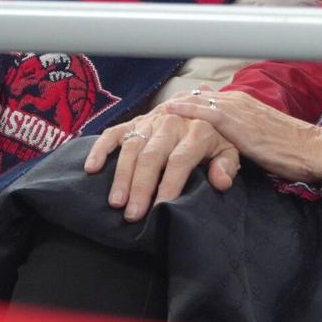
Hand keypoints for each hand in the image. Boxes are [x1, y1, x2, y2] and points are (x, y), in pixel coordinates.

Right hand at [86, 103, 239, 221]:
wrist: (201, 106)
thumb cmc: (215, 138)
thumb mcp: (230, 149)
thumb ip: (226, 165)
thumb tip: (221, 182)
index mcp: (197, 130)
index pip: (180, 159)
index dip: (170, 184)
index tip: (161, 208)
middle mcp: (171, 122)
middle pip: (152, 155)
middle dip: (141, 186)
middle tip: (132, 214)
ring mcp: (150, 121)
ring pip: (131, 147)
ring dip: (121, 175)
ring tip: (116, 202)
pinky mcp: (134, 122)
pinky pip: (113, 133)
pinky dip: (100, 149)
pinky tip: (91, 169)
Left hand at [163, 89, 321, 187]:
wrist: (312, 149)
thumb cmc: (289, 149)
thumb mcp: (257, 139)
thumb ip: (237, 137)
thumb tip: (219, 144)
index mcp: (240, 104)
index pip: (203, 101)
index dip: (180, 107)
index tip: (159, 115)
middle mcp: (236, 101)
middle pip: (194, 100)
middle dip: (171, 108)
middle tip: (148, 114)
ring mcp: (238, 109)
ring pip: (196, 103)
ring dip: (173, 110)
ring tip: (149, 114)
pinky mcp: (241, 122)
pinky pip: (209, 113)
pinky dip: (187, 110)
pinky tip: (169, 111)